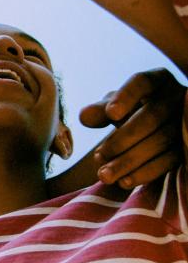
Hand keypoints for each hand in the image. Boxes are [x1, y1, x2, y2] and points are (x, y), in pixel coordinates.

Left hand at [80, 68, 184, 188]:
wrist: (153, 129)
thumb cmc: (130, 112)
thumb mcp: (114, 107)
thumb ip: (99, 110)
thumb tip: (84, 116)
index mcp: (156, 80)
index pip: (142, 82)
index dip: (126, 97)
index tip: (111, 114)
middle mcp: (176, 97)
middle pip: (151, 116)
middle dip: (123, 138)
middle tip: (99, 155)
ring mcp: (185, 122)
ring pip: (160, 141)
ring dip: (130, 160)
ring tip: (104, 174)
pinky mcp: (187, 147)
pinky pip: (169, 161)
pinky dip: (145, 172)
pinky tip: (124, 181)